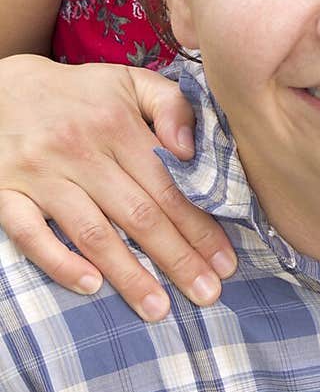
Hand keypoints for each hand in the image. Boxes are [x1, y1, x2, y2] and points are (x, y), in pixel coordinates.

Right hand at [0, 55, 236, 319]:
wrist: (3, 86)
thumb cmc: (80, 93)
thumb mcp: (130, 82)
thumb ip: (172, 105)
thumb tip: (190, 151)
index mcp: (117, 124)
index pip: (168, 185)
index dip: (199, 226)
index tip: (225, 262)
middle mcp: (80, 150)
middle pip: (138, 214)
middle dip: (177, 259)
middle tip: (207, 294)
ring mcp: (40, 174)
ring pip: (91, 232)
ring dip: (128, 275)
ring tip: (159, 309)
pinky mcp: (5, 192)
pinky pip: (29, 234)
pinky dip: (59, 262)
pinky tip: (90, 287)